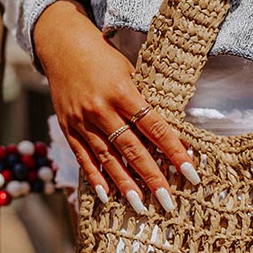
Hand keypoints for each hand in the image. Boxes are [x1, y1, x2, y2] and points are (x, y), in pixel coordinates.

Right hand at [33, 0, 198, 213]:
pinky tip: (107, 195)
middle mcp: (101, 109)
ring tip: (141, 207)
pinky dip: (95, 177)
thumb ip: (148, 103)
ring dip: (125, 184)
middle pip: (132, 149)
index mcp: (123, 92)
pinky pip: (83, 157)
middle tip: (168, 201)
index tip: (191, 172)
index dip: (174, 151)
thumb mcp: (132, 73)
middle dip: (152, 177)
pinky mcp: (67, 127)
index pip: (155, 127)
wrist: (62, 45)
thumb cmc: (105, 59)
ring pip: (107, 158)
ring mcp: (82, 120)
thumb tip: (174, 135)